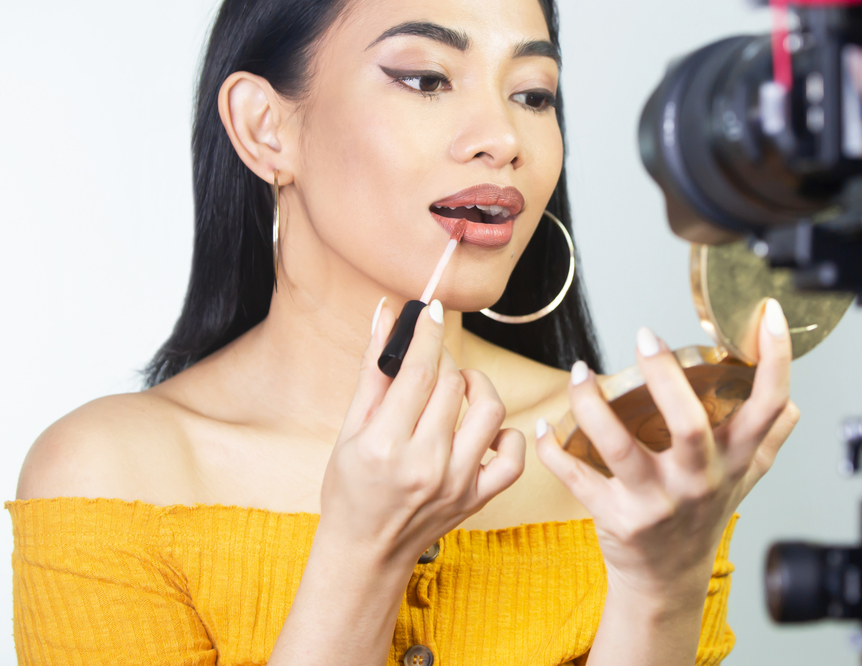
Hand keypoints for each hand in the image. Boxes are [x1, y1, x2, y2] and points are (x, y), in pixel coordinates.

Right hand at [320, 299, 525, 566]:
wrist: (365, 551)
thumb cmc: (350, 489)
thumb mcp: (349, 430)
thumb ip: (372, 371)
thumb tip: (386, 316)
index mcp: (385, 445)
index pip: (419, 371)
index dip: (428, 332)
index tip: (431, 310)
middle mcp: (425, 464)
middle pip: (451, 384)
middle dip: (443, 358)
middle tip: (430, 359)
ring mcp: (456, 482)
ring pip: (489, 412)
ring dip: (477, 386)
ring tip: (458, 386)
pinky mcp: (477, 497)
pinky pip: (512, 458)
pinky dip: (507, 435)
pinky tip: (485, 429)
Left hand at [535, 299, 798, 601]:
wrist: (668, 581)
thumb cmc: (704, 518)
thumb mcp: (744, 479)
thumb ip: (768, 439)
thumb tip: (790, 400)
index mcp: (734, 461)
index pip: (767, 408)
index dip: (774, 360)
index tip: (769, 315)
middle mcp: (699, 481)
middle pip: (689, 425)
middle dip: (663, 376)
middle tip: (645, 336)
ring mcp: (657, 502)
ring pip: (621, 448)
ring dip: (592, 407)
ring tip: (580, 372)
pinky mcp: (618, 518)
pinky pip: (579, 479)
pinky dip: (555, 451)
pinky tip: (544, 428)